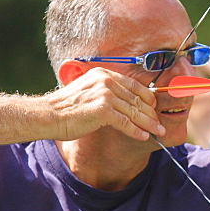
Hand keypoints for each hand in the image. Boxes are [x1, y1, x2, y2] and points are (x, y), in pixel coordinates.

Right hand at [46, 67, 164, 140]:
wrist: (49, 115)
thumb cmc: (67, 107)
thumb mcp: (88, 91)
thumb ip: (106, 92)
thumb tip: (127, 102)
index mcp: (104, 73)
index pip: (134, 85)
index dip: (147, 98)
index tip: (154, 108)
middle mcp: (106, 81)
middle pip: (137, 99)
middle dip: (151, 113)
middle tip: (160, 124)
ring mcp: (105, 95)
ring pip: (134, 111)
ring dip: (148, 123)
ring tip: (158, 132)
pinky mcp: (103, 110)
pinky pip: (126, 122)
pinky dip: (136, 131)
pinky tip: (143, 137)